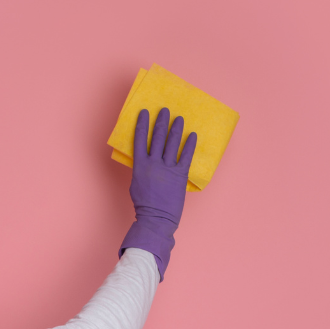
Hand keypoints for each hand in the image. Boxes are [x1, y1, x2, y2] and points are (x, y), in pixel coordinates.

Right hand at [120, 107, 197, 279]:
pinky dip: (190, 144)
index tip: (144, 112)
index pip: (139, 139)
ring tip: (179, 118)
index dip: (141, 124)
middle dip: (161, 121)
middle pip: (157, 136)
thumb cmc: (144, 204)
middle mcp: (153, 164)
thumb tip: (147, 158)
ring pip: (172, 143)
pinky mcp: (180, 175)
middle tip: (164, 109)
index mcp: (140, 165)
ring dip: (176, 128)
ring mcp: (168, 168)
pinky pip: (186, 156)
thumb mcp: (136, 183)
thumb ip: (141, 168)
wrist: (156, 218)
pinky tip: (193, 135)